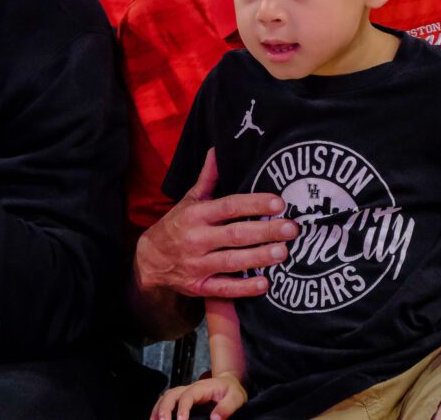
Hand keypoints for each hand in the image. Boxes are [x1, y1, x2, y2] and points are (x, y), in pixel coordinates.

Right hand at [135, 149, 297, 298]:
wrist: (149, 260)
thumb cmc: (177, 225)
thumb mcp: (189, 200)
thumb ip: (207, 179)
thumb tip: (217, 150)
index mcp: (196, 215)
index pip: (228, 206)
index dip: (253, 203)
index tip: (278, 202)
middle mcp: (196, 239)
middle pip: (235, 234)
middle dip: (265, 231)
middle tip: (291, 228)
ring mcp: (197, 264)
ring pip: (232, 261)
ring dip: (259, 257)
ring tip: (284, 252)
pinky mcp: (199, 287)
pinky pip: (224, 289)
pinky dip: (244, 288)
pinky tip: (265, 283)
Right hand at [151, 373, 246, 419]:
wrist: (228, 383)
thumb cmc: (231, 390)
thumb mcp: (236, 398)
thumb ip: (227, 407)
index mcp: (202, 387)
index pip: (188, 395)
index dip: (183, 408)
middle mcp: (189, 388)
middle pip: (171, 394)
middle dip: (165, 408)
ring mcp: (184, 393)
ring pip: (165, 397)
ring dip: (158, 409)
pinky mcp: (182, 399)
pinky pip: (166, 402)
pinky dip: (158, 410)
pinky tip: (156, 419)